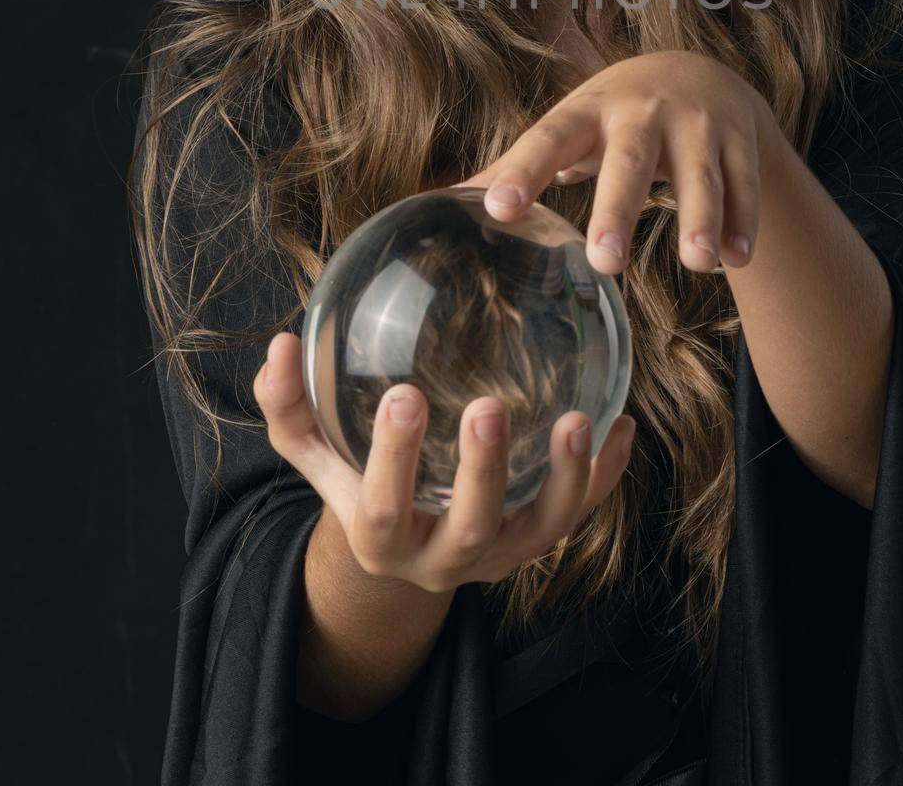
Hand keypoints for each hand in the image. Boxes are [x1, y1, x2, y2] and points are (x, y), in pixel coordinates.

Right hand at [253, 332, 636, 593]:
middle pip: (470, 528)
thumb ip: (291, 404)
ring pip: (541, 532)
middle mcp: (442, 558)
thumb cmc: (354, 480)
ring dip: (565, 479)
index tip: (403, 395)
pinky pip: (579, 514)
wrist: (403, 551)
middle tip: (490, 405)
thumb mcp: (315, 451)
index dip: (393, 459)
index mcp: (380, 538)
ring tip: (579, 421)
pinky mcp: (537, 542)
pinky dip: (605, 474)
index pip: (381, 509)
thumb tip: (280, 343)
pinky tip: (622, 425)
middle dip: (484, 471)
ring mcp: (498, 555)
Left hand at [457, 50, 780, 274]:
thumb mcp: (568, 128)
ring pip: (699, 173)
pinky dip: (744, 221)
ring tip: (698, 264)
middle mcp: (642, 113)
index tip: (496, 209)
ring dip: (701, 217)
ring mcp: (696, 123)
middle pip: (630, 160)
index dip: (522, 171)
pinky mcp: (739, 138)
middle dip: (618, 208)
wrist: (700, 71)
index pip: (548, 140)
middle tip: (604, 262)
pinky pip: (743, 182)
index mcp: (587, 113)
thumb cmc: (613, 116)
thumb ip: (515, 166)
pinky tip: (738, 261)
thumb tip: (439, 201)